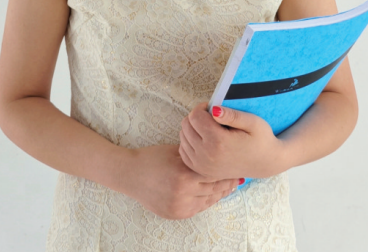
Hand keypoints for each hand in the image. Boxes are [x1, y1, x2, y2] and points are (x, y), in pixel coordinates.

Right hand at [123, 144, 241, 219]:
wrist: (130, 174)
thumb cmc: (153, 158)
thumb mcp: (176, 152)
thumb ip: (195, 156)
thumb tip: (215, 154)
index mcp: (184, 174)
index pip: (214, 174)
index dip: (226, 171)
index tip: (235, 166)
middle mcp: (183, 193)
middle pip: (214, 189)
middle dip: (226, 184)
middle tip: (236, 178)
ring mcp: (179, 206)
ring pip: (208, 201)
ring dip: (219, 194)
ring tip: (228, 186)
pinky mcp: (175, 214)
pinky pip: (197, 208)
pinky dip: (206, 201)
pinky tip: (212, 194)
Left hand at [179, 103, 285, 179]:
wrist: (266, 163)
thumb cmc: (260, 139)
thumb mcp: (252, 122)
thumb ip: (232, 115)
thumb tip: (213, 109)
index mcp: (219, 142)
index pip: (195, 116)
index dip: (202, 107)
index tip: (213, 108)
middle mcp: (207, 156)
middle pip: (186, 125)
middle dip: (196, 117)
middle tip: (211, 117)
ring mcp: (203, 166)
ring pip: (183, 137)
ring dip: (192, 129)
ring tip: (209, 128)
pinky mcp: (201, 171)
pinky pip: (183, 151)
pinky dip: (189, 142)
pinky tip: (203, 139)